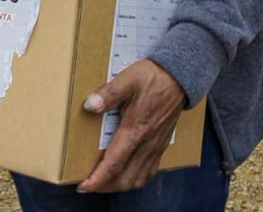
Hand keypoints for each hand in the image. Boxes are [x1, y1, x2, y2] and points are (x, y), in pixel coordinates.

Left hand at [78, 59, 185, 193]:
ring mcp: (155, 146)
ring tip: (105, 182)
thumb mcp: (128, 79)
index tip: (83, 186)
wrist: (179, 76)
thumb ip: (109, 94)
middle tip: (89, 185)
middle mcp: (146, 143)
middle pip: (125, 178)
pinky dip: (136, 178)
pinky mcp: (161, 144)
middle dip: (106, 186)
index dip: (98, 179)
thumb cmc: (153, 77)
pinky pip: (150, 171)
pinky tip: (127, 174)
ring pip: (138, 178)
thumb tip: (89, 105)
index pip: (114, 163)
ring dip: (120, 185)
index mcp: (135, 130)